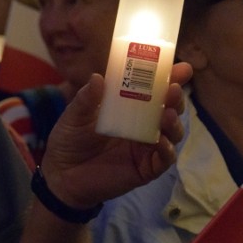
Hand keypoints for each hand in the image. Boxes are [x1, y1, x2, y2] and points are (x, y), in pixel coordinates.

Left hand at [41, 62, 191, 208]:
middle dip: (176, 98)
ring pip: (172, 133)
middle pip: (169, 109)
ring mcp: (145, 147)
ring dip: (174, 123)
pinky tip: (160, 142)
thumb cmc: (69, 141)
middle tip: (173, 89)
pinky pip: (164, 159)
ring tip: (168, 114)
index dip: (170, 78)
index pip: (154, 90)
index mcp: (129, 107)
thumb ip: (86, 99)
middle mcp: (142, 125)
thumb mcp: (74, 116)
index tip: (181, 68)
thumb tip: (98, 77)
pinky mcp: (145, 169)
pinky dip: (166, 150)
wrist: (60, 174)